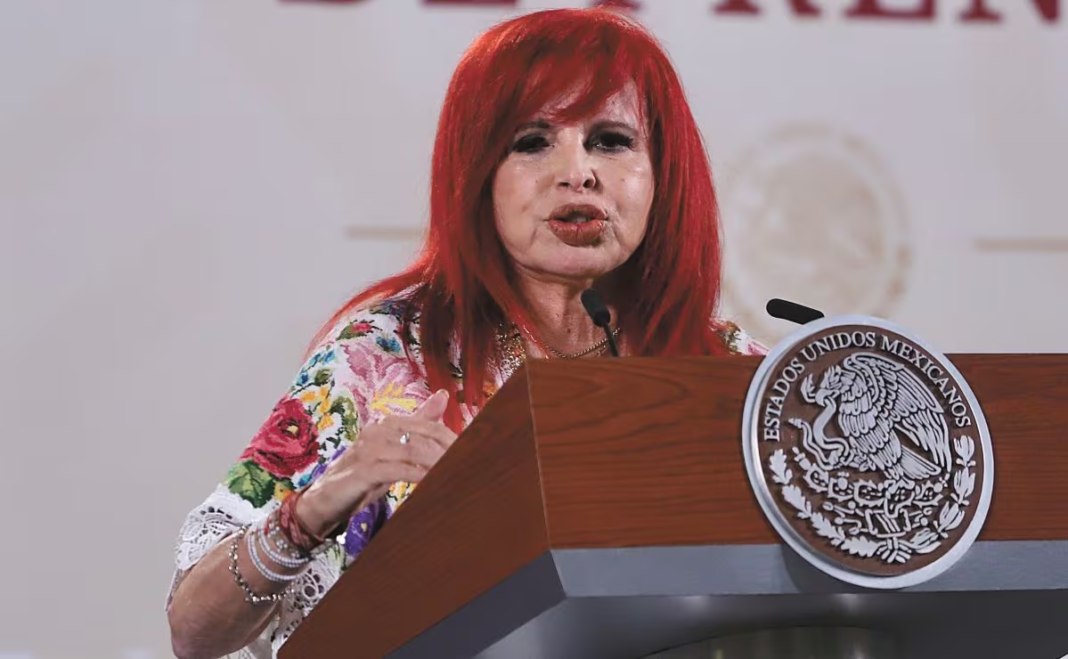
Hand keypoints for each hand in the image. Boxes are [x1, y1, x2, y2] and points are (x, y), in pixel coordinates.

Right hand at [295, 389, 456, 537]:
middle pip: (424, 437)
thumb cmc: (364, 474)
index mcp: (387, 423)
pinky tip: (431, 483)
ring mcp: (368, 449)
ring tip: (455, 475)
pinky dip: (418, 476)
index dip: (452, 439)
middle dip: (449, 451)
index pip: (429, 426)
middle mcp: (377, 430)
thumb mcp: (394, 449)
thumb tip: (444, 394)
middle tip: (469, 464)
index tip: (472, 453)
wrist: (326, 499)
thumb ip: (419, 422)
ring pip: (413, 452)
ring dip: (437, 464)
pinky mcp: (362, 470)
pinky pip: (397, 471)